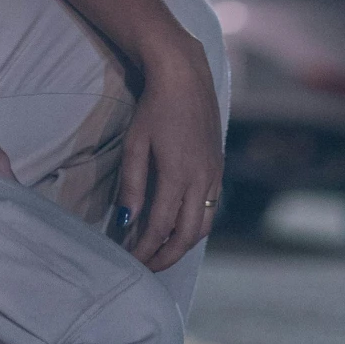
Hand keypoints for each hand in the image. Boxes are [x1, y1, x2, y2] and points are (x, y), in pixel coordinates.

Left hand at [115, 28, 222, 271]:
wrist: (186, 77)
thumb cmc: (155, 108)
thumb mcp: (135, 144)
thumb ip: (132, 185)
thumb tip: (126, 221)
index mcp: (178, 176)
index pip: (160, 228)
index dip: (144, 249)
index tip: (128, 260)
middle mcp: (201, 180)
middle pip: (186, 235)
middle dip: (165, 256)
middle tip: (145, 266)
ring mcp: (214, 175)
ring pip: (203, 226)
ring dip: (182, 245)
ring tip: (161, 252)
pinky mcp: (218, 168)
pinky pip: (211, 208)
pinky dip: (195, 226)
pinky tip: (179, 226)